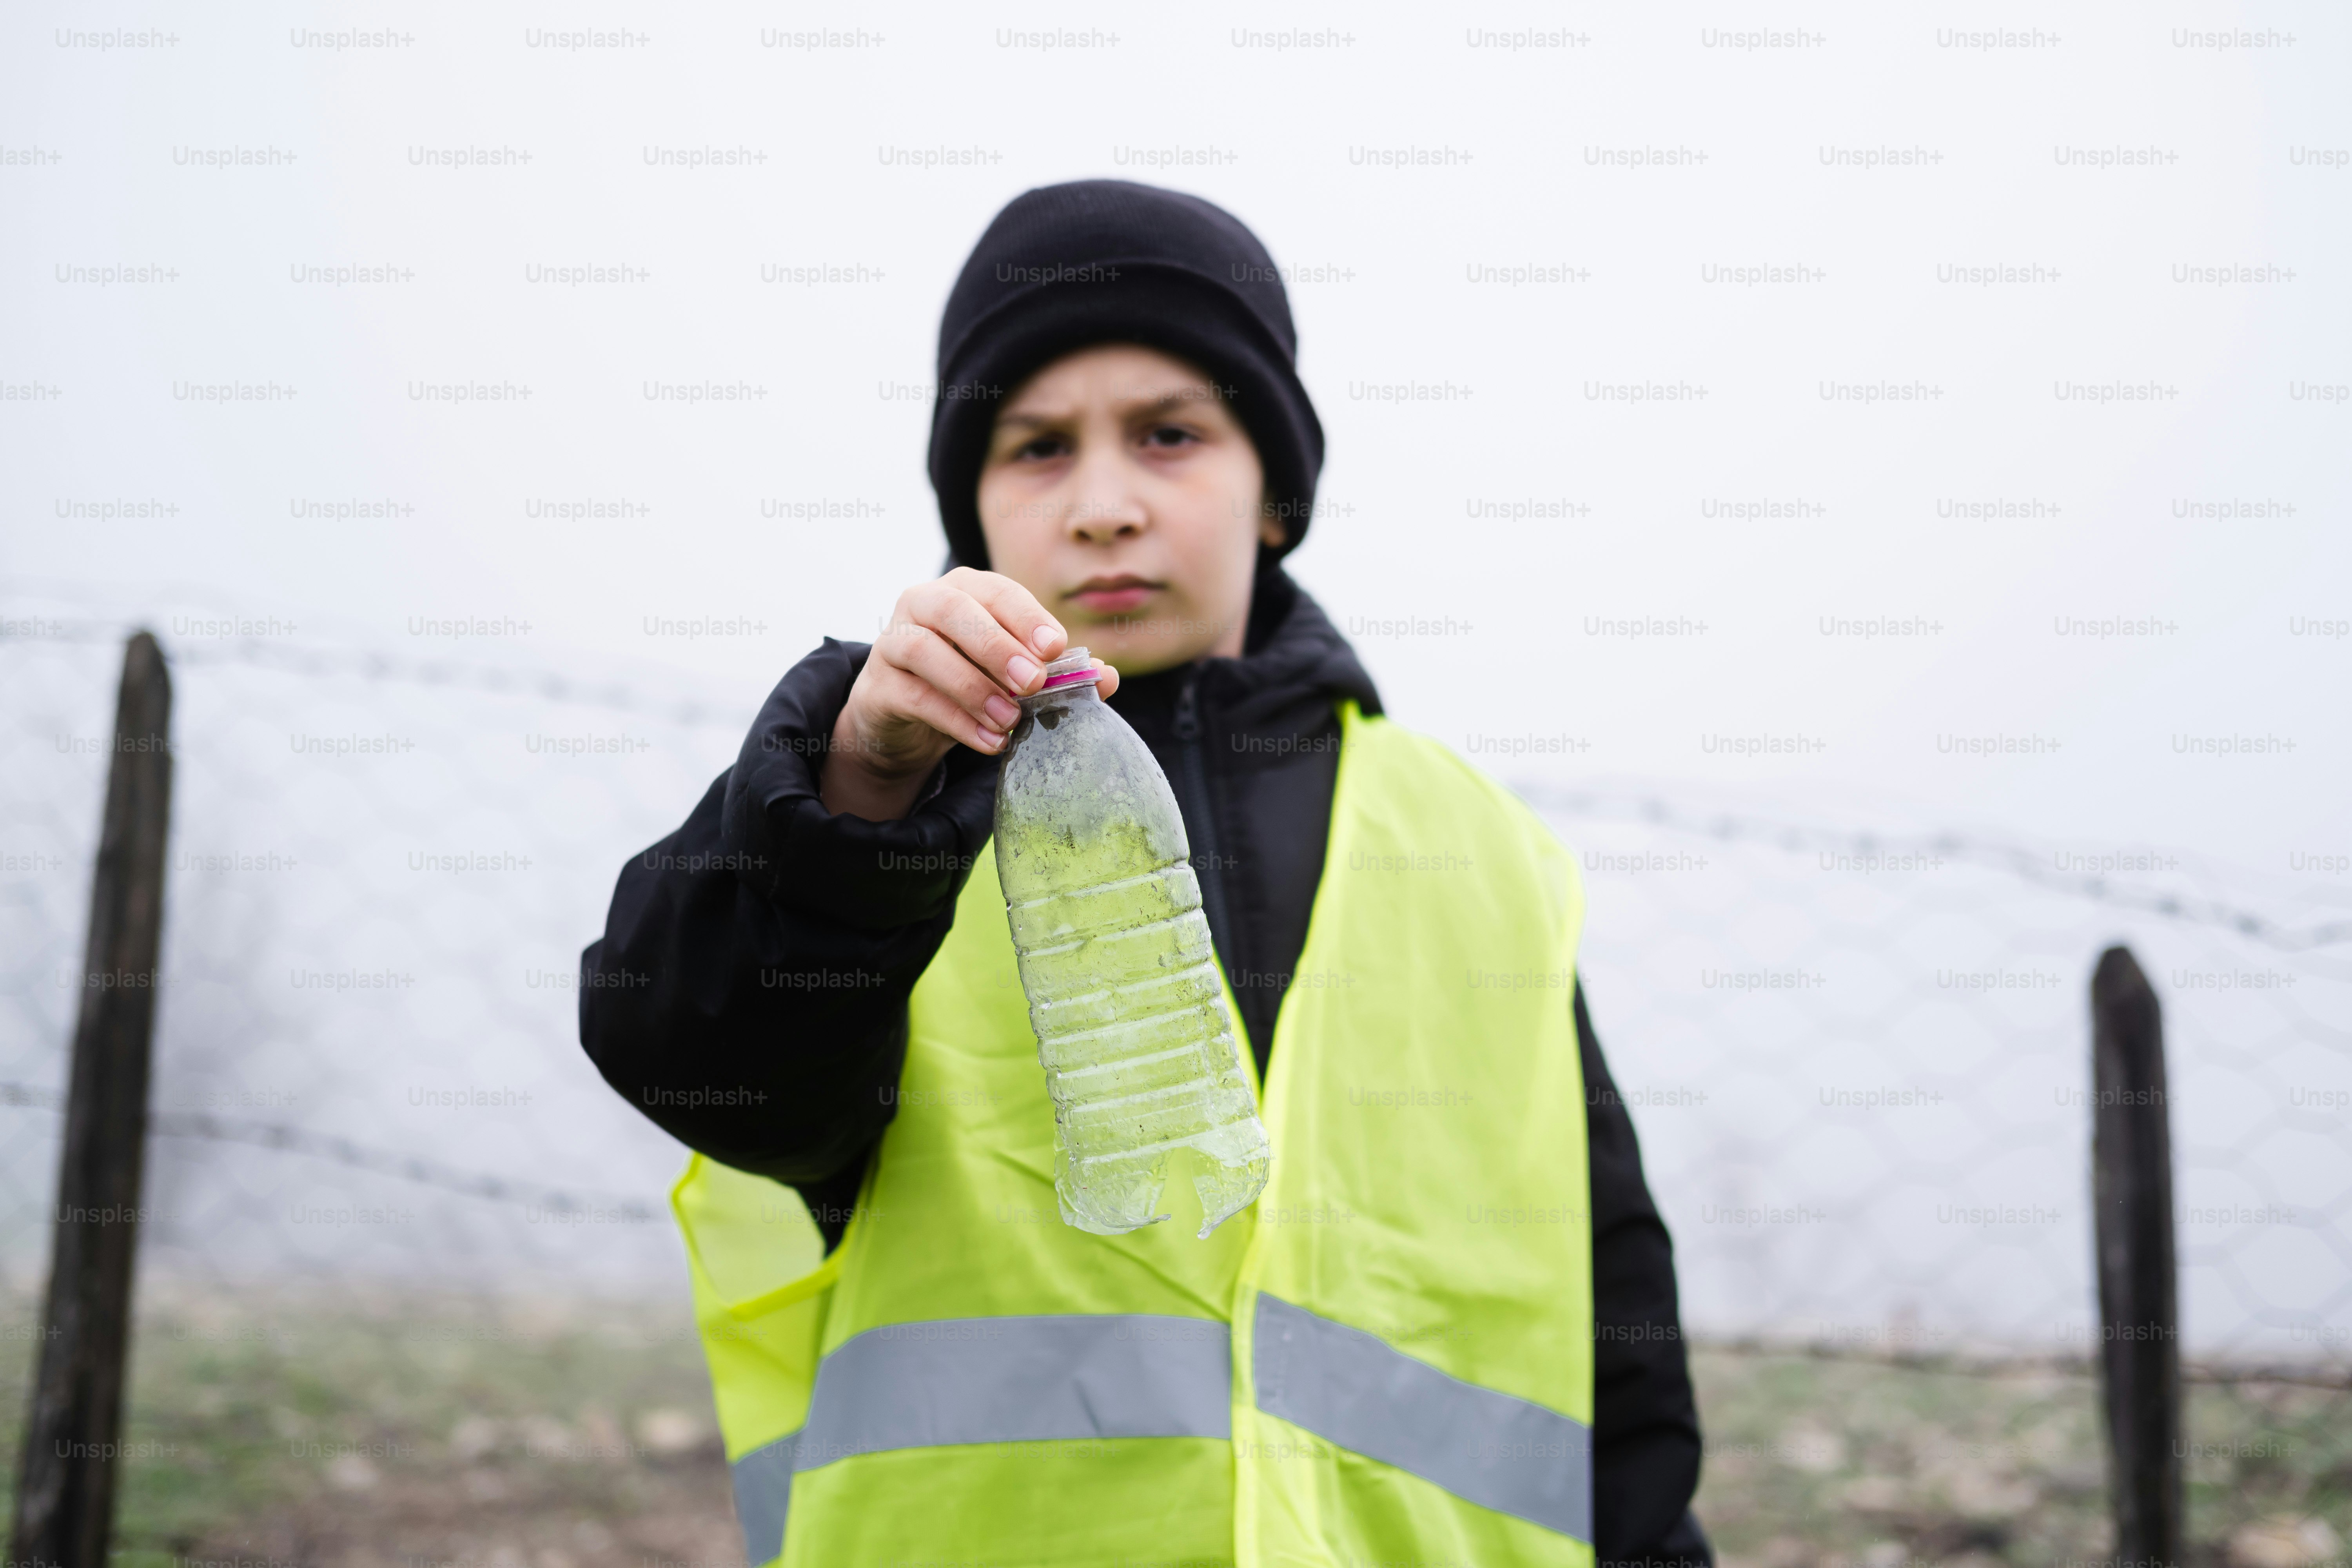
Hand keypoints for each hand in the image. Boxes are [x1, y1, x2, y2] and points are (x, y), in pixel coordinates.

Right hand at [820, 567, 1119, 820]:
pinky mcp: (878, 685)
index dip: (1027, 617)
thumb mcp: (1012, 674)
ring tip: (1009, 720)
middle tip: (1034, 683)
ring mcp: (893, 641)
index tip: (1057, 649)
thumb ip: (1057, 672)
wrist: (906, 716)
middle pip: (954, 610)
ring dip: (972, 686)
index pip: (997, 591)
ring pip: (925, 649)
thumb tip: (1107, 677)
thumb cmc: (970, 680)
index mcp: (965, 589)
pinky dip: (955, 720)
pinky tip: (989, 741)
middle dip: (998, 646)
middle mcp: (923, 603)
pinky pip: (914, 695)